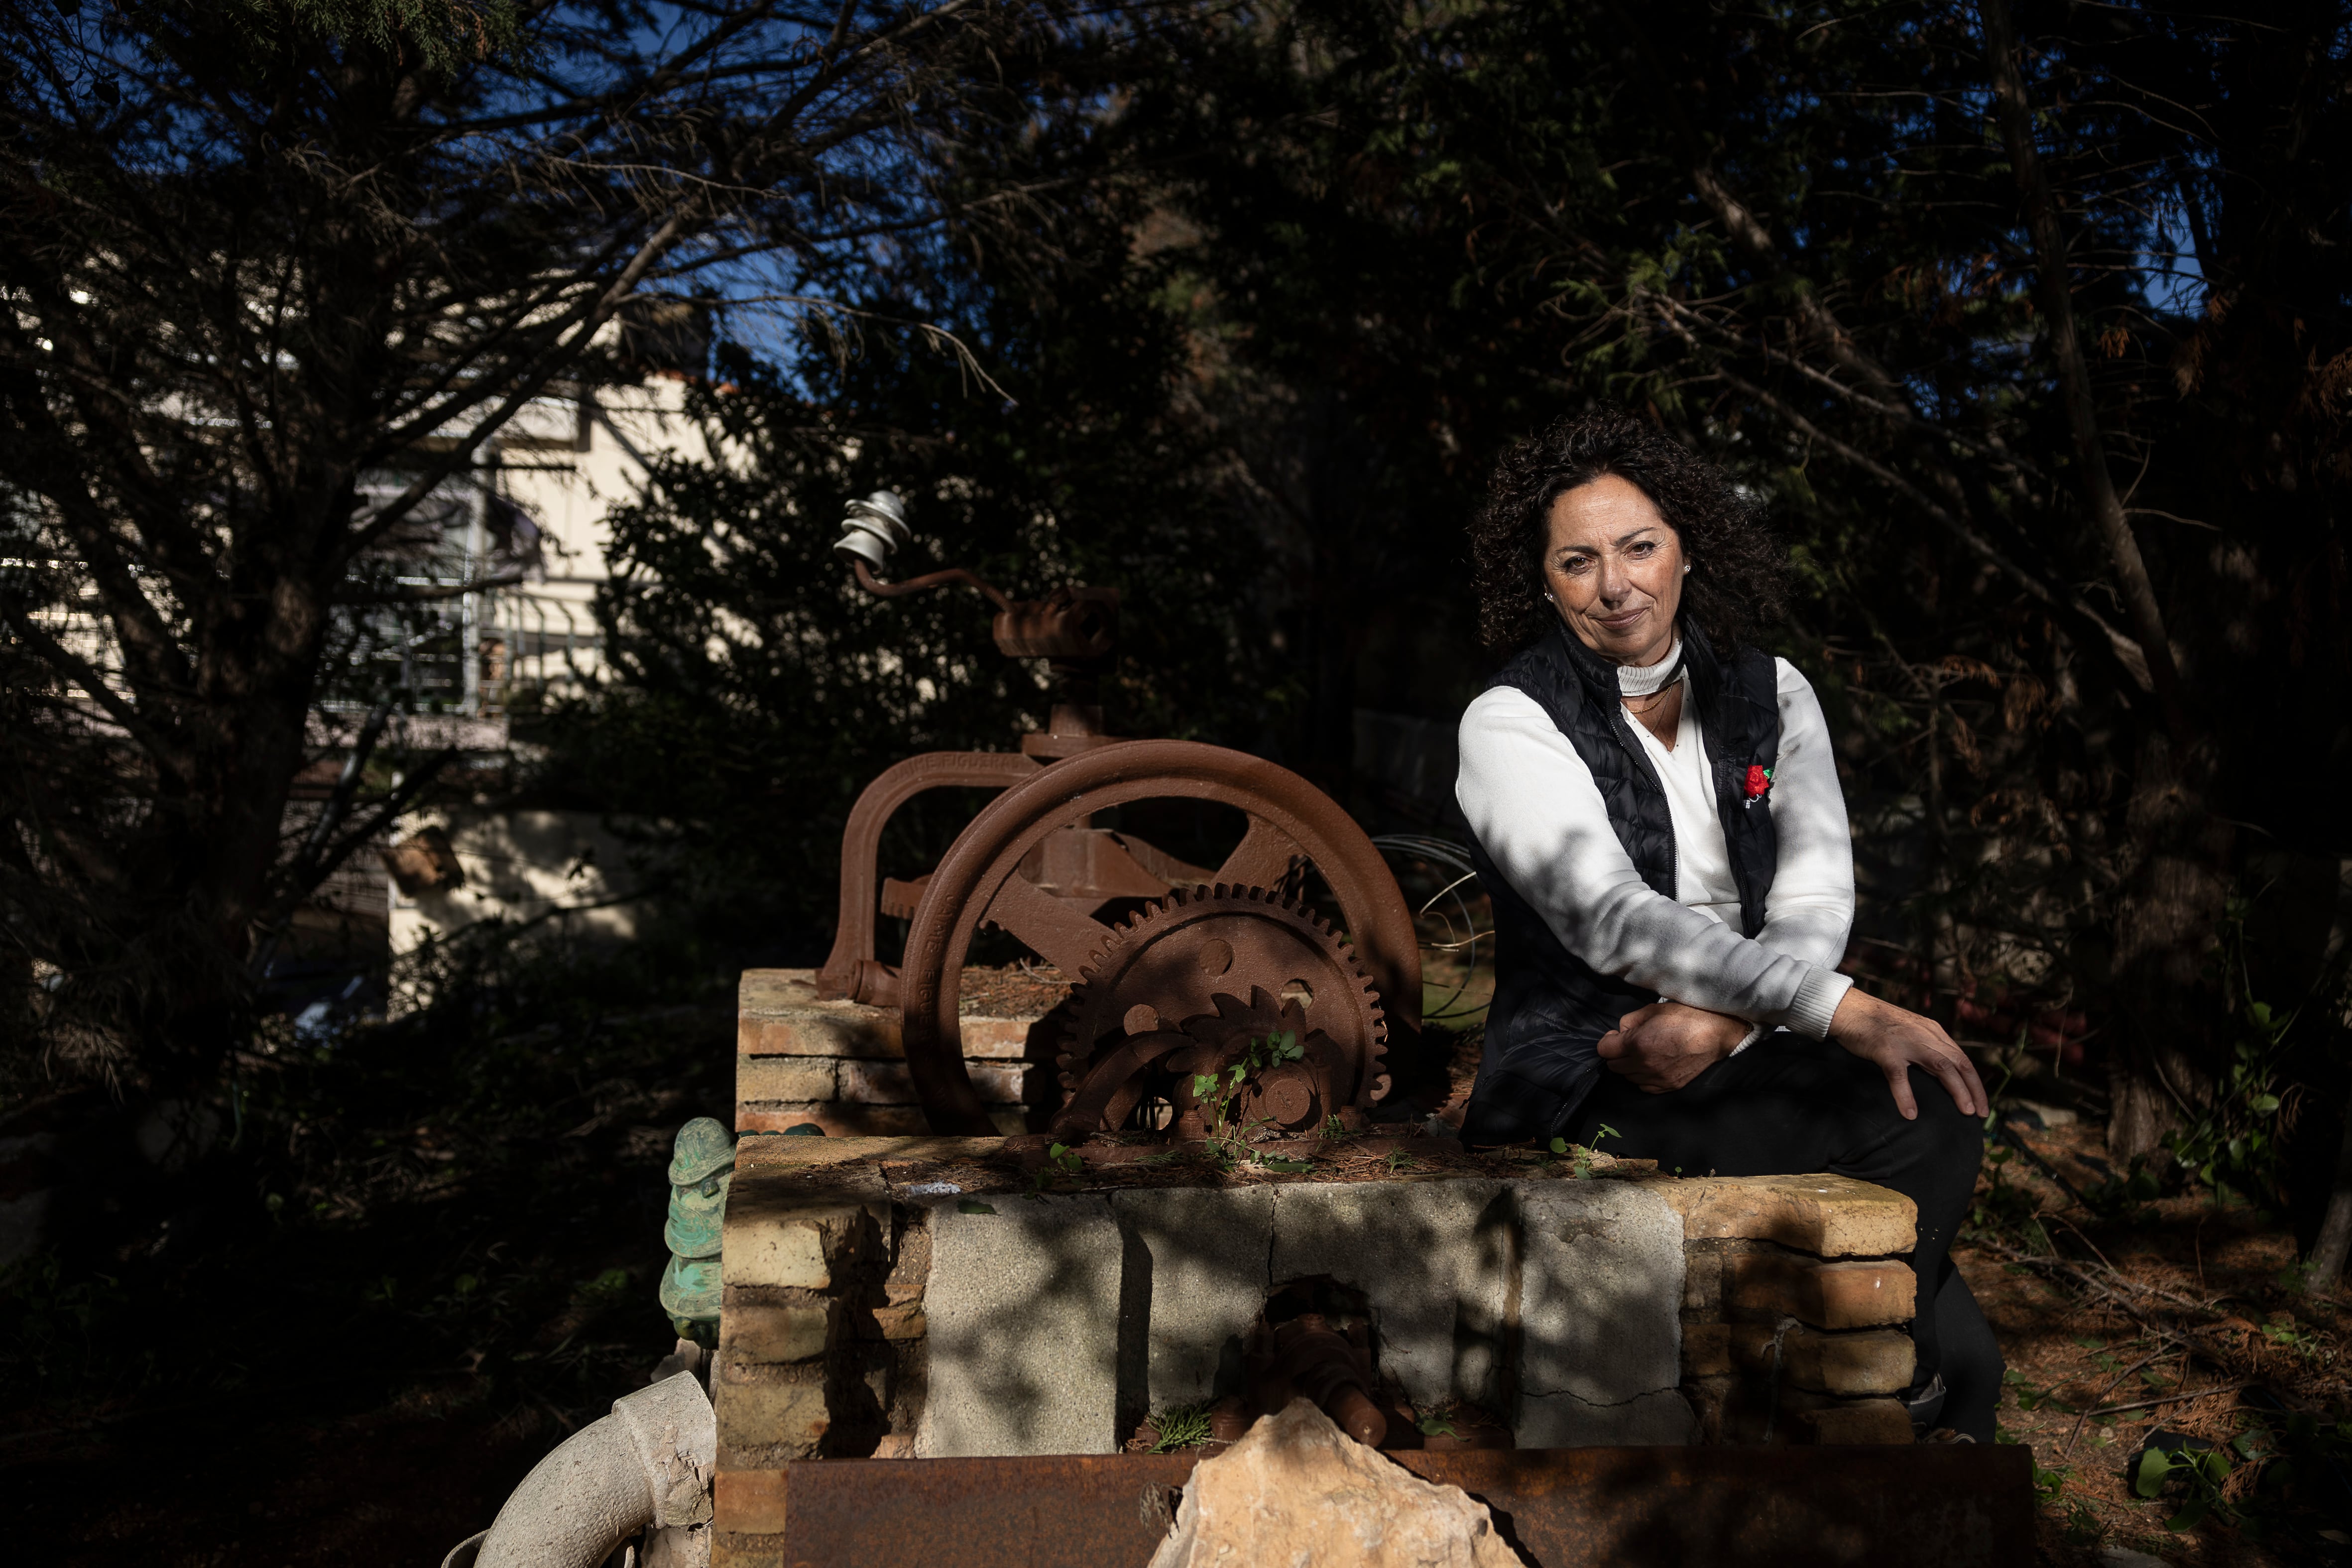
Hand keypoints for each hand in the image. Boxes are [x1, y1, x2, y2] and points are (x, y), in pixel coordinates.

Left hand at [1596, 1002, 1750, 1092]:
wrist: (1715, 1033)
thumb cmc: (1685, 1017)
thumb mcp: (1652, 1010)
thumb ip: (1629, 1021)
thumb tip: (1620, 1032)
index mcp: (1636, 1044)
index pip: (1604, 1050)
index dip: (1608, 1041)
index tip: (1616, 1036)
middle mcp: (1643, 1065)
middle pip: (1613, 1066)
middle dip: (1617, 1054)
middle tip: (1629, 1044)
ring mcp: (1657, 1078)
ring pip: (1628, 1078)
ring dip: (1630, 1067)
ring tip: (1643, 1054)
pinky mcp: (1669, 1086)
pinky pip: (1645, 1087)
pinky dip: (1644, 1077)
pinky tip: (1653, 1065)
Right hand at [1826, 987, 1987, 1119]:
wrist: (1849, 1008)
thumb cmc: (1876, 1024)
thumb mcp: (1910, 1031)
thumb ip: (1925, 1047)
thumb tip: (1940, 1074)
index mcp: (1932, 1031)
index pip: (1962, 1059)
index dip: (1975, 1083)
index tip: (1981, 1104)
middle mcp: (1926, 1035)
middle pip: (1959, 1063)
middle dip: (1974, 1089)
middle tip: (1981, 1114)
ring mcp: (1907, 1041)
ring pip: (1941, 1067)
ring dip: (1957, 1091)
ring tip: (1966, 1111)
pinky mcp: (1885, 1049)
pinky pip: (1899, 1075)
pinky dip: (1906, 1095)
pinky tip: (1910, 1113)